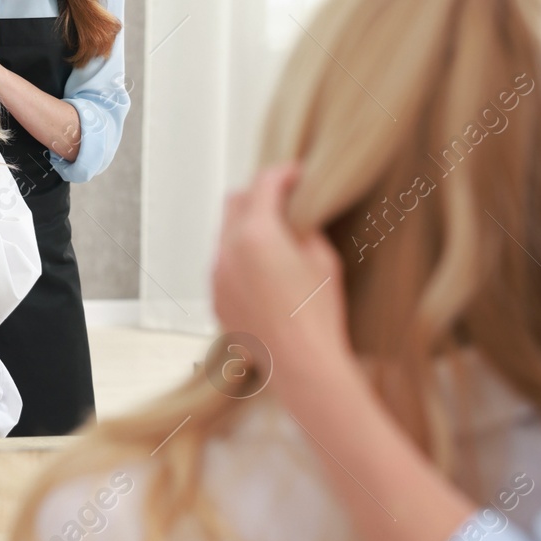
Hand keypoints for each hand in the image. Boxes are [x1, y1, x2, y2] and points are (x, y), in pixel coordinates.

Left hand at [210, 162, 349, 372]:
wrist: (303, 367)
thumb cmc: (320, 314)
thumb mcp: (323, 259)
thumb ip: (303, 227)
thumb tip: (295, 215)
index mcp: (256, 235)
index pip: (264, 185)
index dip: (283, 174)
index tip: (297, 174)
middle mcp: (227, 252)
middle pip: (235, 202)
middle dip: (259, 195)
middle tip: (285, 199)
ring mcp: (217, 277)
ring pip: (225, 234)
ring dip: (247, 226)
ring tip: (276, 236)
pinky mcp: (216, 299)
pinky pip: (223, 264)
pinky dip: (239, 256)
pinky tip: (265, 270)